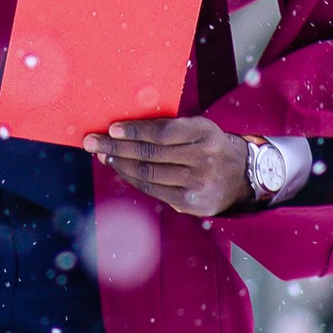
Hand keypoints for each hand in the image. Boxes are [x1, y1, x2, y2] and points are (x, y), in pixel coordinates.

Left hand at [84, 114, 251, 217]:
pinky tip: (121, 170)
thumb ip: (169, 128)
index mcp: (205, 133)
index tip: (112, 129)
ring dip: (120, 164)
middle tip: (91, 142)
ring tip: (103, 155)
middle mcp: (203, 159)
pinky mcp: (191, 204)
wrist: (241, 176)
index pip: (162, 132)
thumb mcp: (198, 128)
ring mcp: (198, 184)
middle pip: (150, 154)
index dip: (134, 131)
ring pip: (148, 174)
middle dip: (116, 148)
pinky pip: (153, 190)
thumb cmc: (209, 145)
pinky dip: (132, 179)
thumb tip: (123, 131)